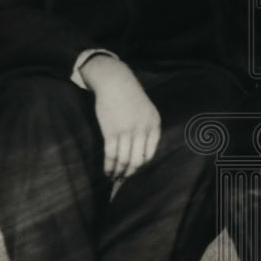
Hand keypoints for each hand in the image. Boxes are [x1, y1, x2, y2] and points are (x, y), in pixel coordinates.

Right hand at [80, 56, 161, 179]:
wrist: (115, 82)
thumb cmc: (130, 96)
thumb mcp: (148, 109)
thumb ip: (148, 128)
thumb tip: (141, 150)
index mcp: (154, 125)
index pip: (150, 154)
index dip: (142, 165)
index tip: (134, 169)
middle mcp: (142, 130)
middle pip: (137, 161)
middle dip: (130, 173)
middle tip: (124, 178)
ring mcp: (126, 132)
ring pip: (123, 160)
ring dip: (118, 172)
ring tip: (114, 177)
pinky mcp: (111, 132)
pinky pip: (111, 155)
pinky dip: (109, 166)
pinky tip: (107, 171)